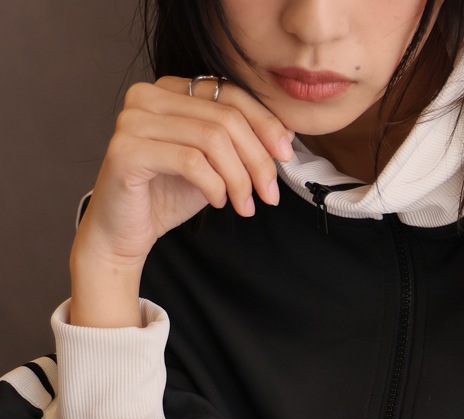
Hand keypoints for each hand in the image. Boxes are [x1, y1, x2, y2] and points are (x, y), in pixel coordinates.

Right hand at [71, 75, 295, 273]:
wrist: (125, 231)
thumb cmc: (167, 195)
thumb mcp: (214, 165)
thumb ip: (241, 145)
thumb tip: (285, 137)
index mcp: (169, 90)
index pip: (230, 94)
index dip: (266, 124)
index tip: (286, 156)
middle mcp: (147, 97)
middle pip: (225, 118)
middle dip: (258, 160)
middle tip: (269, 195)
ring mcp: (133, 120)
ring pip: (212, 139)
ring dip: (239, 179)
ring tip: (244, 205)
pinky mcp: (126, 150)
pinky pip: (191, 162)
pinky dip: (215, 186)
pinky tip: (218, 202)